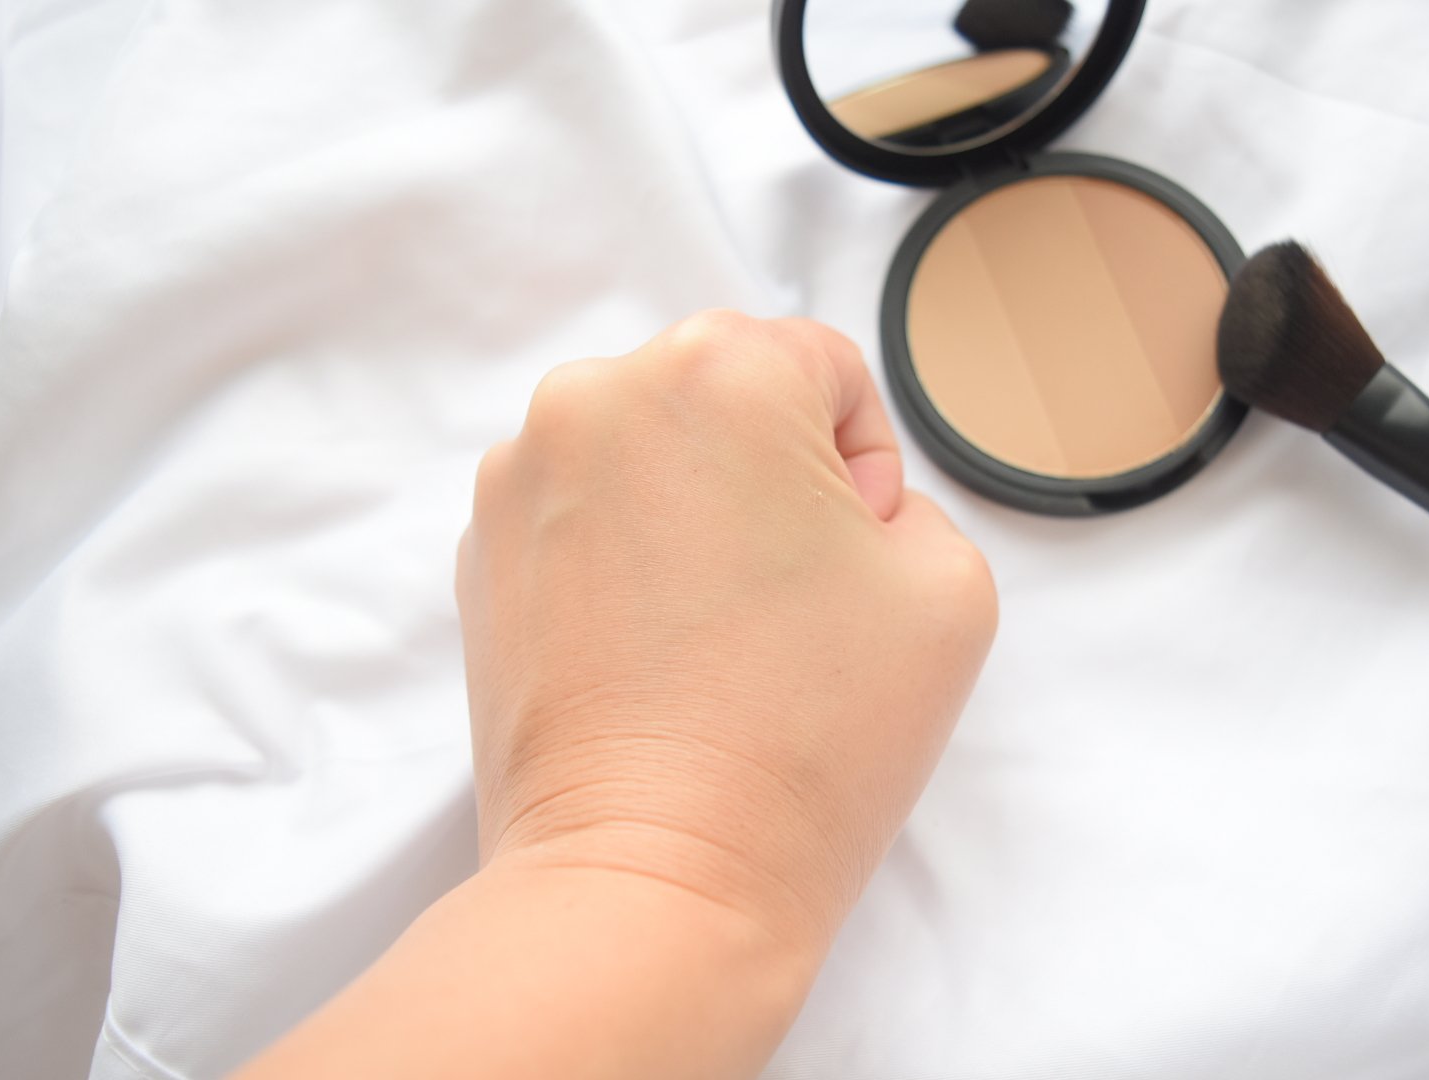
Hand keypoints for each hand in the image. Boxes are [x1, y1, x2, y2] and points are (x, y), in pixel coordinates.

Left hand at [456, 310, 997, 951]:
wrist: (654, 879)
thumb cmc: (809, 737)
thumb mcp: (951, 587)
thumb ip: (912, 496)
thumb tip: (831, 507)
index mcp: (716, 369)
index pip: (827, 370)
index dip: (865, 467)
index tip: (851, 561)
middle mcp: (595, 395)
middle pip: (726, 402)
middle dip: (772, 480)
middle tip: (788, 602)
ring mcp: (518, 477)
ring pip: (649, 457)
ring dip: (692, 517)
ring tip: (715, 638)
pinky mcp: (477, 556)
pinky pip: (582, 517)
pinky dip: (623, 561)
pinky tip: (653, 655)